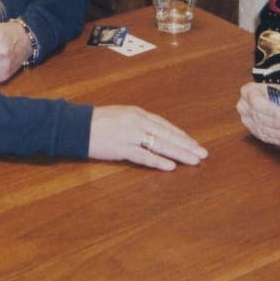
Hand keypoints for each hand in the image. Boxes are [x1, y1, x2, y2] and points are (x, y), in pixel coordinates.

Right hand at [88, 105, 207, 170]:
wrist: (76, 125)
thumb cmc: (96, 122)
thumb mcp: (121, 116)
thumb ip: (137, 123)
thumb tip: (153, 132)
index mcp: (138, 113)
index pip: (165, 125)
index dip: (181, 135)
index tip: (194, 143)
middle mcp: (137, 122)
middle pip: (168, 134)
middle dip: (187, 145)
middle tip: (202, 153)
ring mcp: (130, 134)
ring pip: (160, 144)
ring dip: (179, 153)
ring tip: (194, 161)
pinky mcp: (121, 147)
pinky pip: (144, 155)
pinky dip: (158, 161)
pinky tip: (171, 166)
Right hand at [236, 81, 279, 147]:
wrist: (270, 97)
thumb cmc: (275, 92)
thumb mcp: (279, 90)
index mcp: (248, 91)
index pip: (256, 101)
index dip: (269, 109)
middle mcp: (243, 106)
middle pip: (258, 117)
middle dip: (275, 123)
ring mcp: (246, 119)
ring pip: (261, 128)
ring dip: (277, 133)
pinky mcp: (251, 130)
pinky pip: (262, 136)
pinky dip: (275, 139)